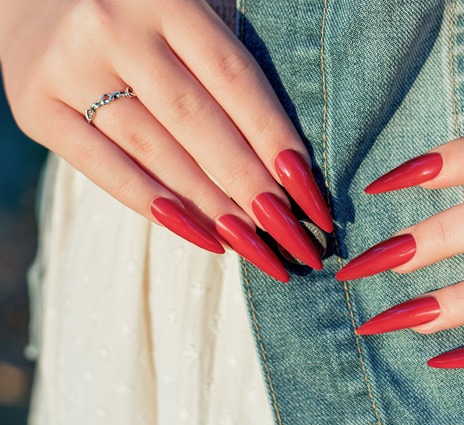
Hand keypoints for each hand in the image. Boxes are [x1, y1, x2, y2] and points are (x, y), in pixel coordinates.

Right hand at [0, 0, 332, 281]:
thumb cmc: (136, 9)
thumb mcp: (185, 10)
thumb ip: (224, 62)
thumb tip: (285, 159)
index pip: (236, 80)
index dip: (278, 140)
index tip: (312, 195)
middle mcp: (115, 29)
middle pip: (199, 123)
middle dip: (253, 188)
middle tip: (295, 239)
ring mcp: (69, 69)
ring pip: (156, 152)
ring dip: (214, 207)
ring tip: (258, 246)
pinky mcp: (36, 108)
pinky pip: (105, 170)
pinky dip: (157, 207)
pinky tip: (203, 237)